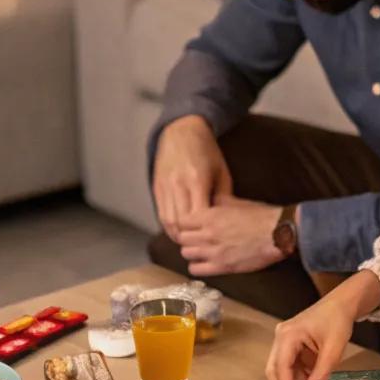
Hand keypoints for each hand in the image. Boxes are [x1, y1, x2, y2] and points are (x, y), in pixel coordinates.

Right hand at [153, 116, 232, 239]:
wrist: (182, 131)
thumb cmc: (208, 152)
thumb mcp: (222, 172)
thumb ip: (223, 197)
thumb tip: (222, 222)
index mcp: (196, 180)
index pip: (198, 216)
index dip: (204, 231)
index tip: (214, 239)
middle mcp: (177, 185)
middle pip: (180, 223)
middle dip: (190, 238)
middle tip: (200, 247)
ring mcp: (164, 186)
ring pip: (167, 221)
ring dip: (177, 235)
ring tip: (189, 242)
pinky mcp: (156, 187)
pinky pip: (161, 213)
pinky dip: (169, 225)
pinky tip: (178, 230)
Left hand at [177, 198, 284, 275]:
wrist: (277, 233)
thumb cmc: (262, 216)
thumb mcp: (237, 202)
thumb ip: (220, 202)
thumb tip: (211, 200)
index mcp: (210, 216)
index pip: (182, 221)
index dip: (185, 224)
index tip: (190, 225)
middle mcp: (207, 234)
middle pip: (181, 238)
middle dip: (186, 238)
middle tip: (194, 238)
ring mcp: (213, 251)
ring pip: (186, 254)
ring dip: (191, 252)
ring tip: (200, 250)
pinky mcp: (222, 266)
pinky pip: (196, 269)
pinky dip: (197, 266)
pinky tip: (205, 263)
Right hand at [266, 272, 379, 379]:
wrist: (342, 303)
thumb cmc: (338, 321)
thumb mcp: (333, 350)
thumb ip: (320, 375)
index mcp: (288, 335)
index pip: (281, 368)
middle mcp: (281, 338)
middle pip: (274, 371)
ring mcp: (284, 342)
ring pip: (280, 371)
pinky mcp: (291, 347)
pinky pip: (290, 367)